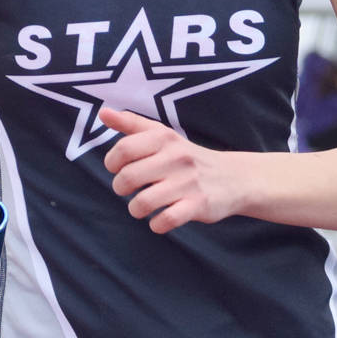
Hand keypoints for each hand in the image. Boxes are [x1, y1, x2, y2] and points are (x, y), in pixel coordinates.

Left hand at [102, 111, 249, 233]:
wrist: (233, 178)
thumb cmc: (187, 157)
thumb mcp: (163, 135)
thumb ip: (132, 124)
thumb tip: (103, 113)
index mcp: (164, 139)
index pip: (124, 149)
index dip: (112, 163)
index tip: (118, 169)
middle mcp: (176, 158)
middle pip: (128, 178)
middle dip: (120, 188)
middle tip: (128, 189)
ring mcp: (188, 183)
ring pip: (143, 203)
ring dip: (135, 209)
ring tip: (141, 206)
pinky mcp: (198, 205)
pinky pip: (165, 221)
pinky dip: (157, 224)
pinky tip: (159, 219)